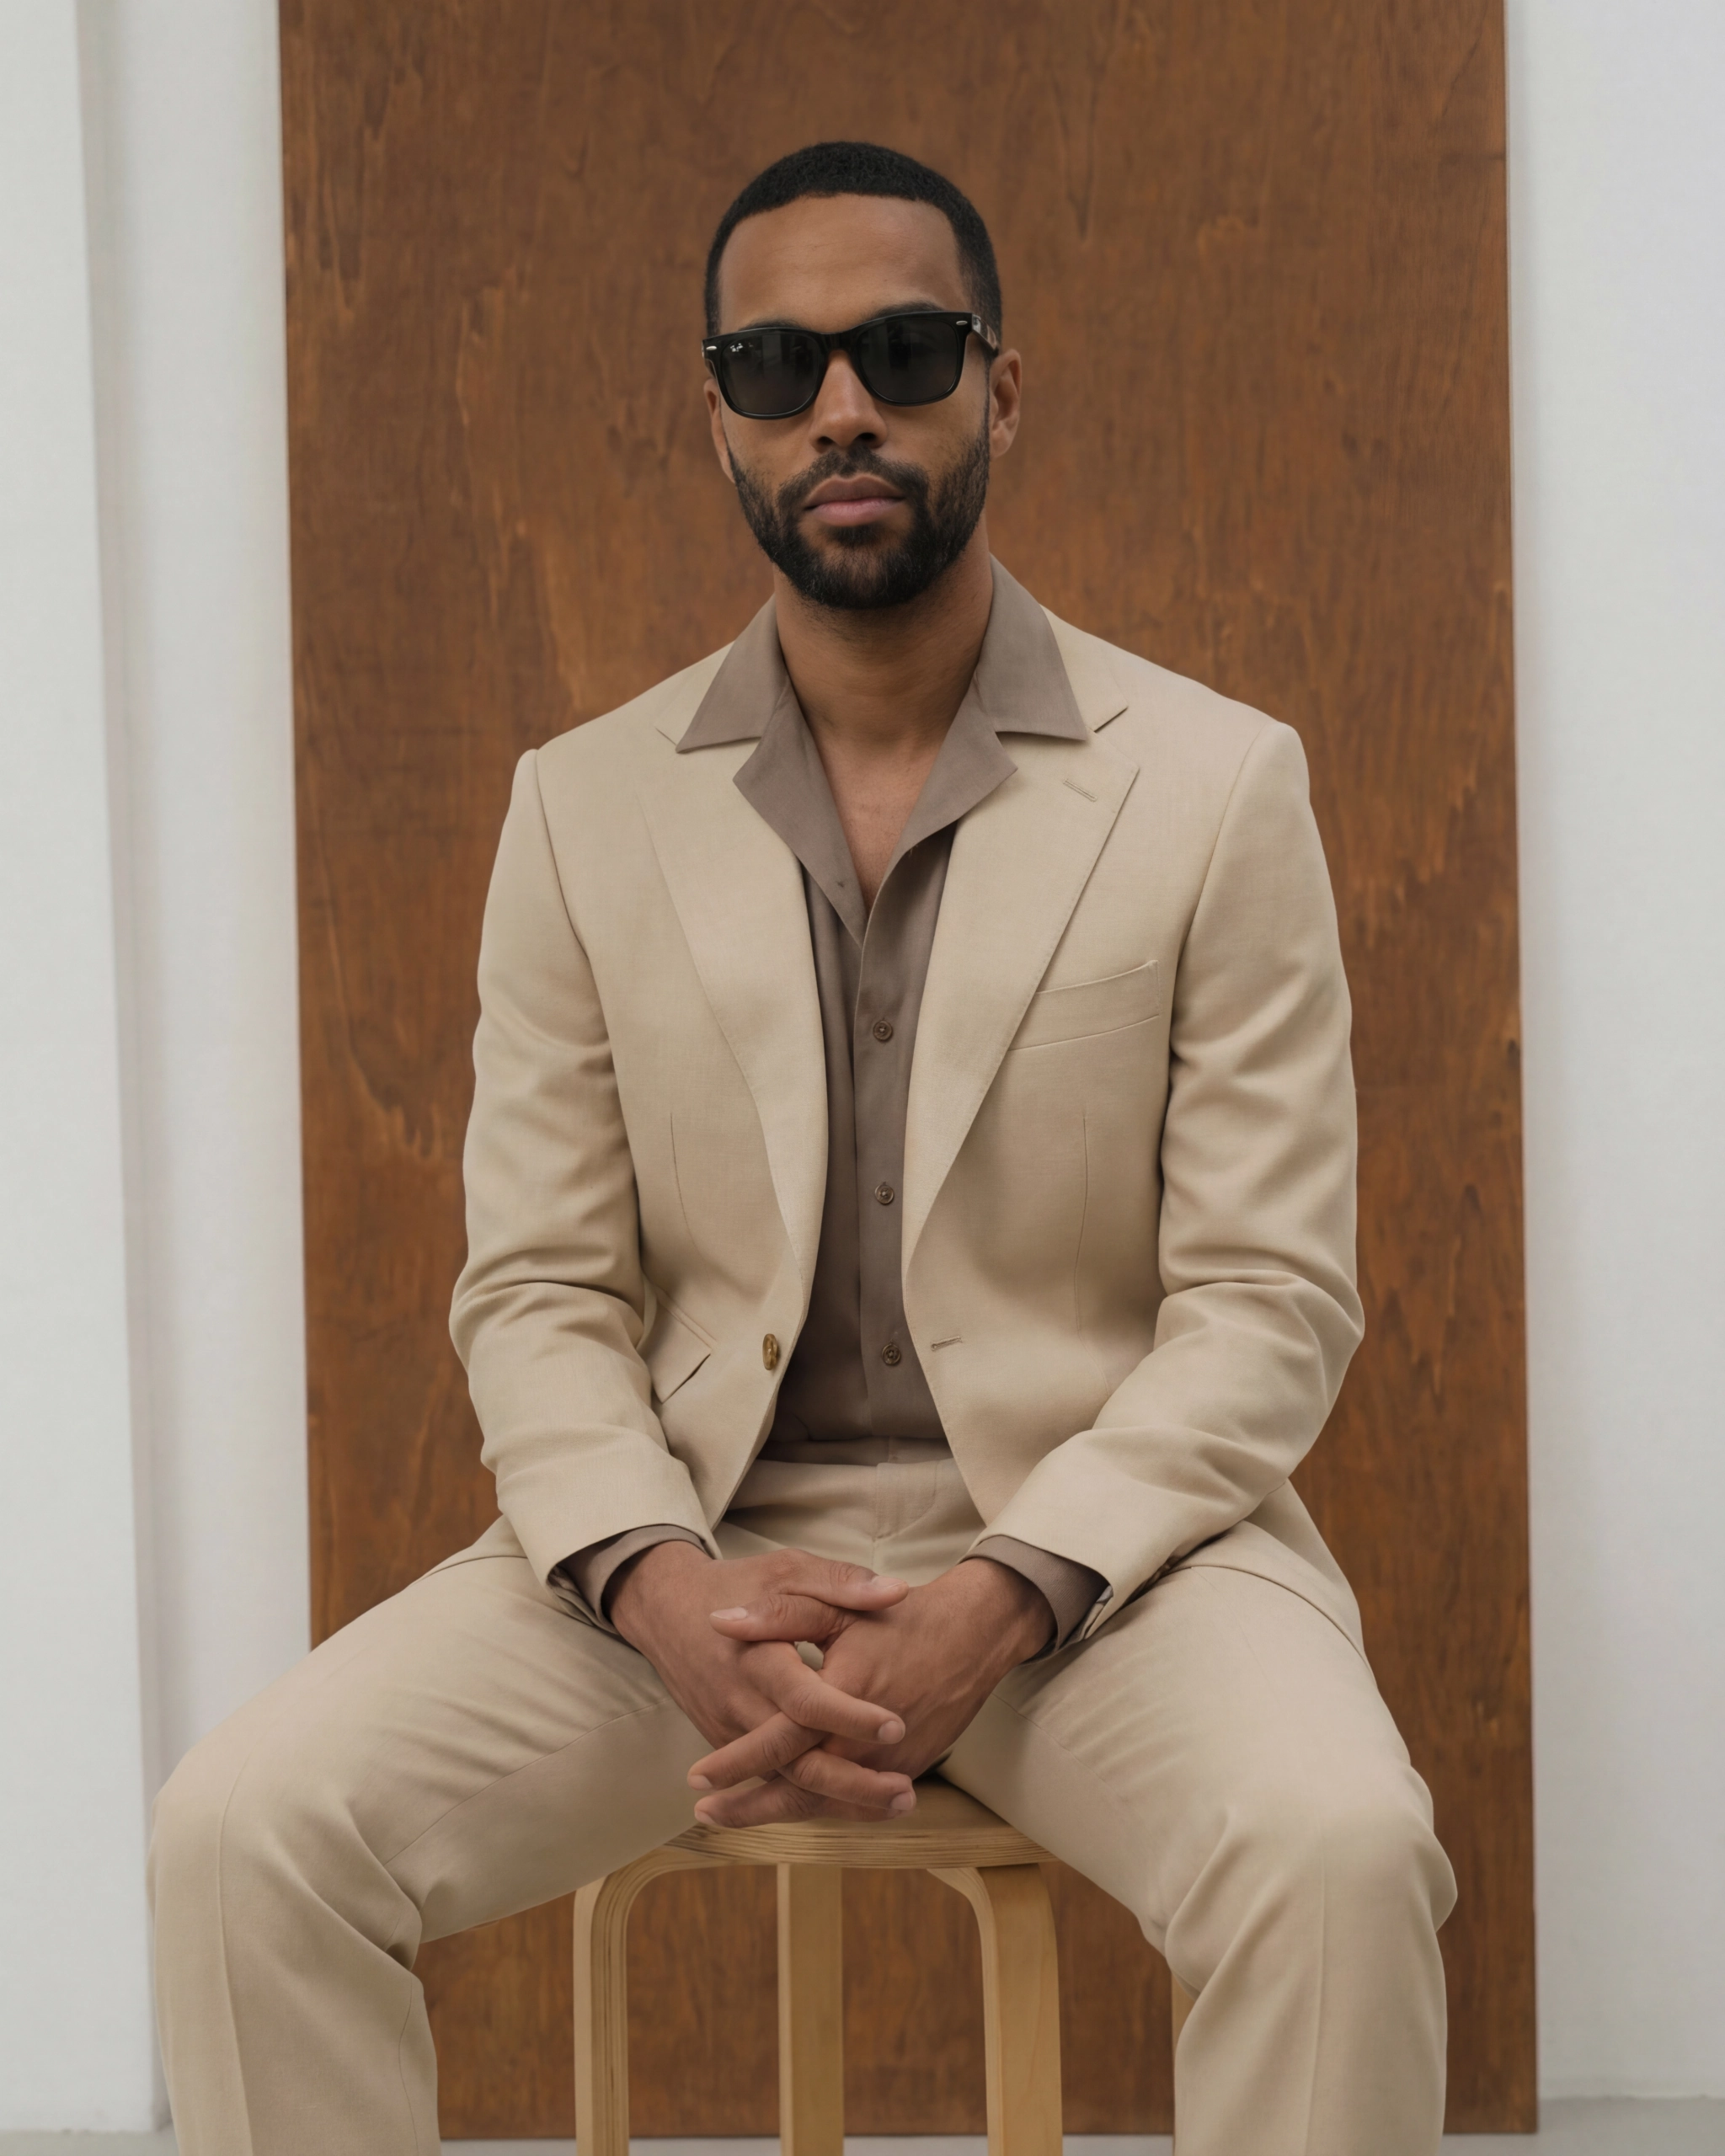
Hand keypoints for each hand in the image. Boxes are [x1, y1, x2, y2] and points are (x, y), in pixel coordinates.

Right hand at [608, 1541, 917, 1815]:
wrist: (666, 1610)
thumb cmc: (735, 1585)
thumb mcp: (788, 1571)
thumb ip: (840, 1583)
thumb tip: (897, 1591)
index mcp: (758, 1658)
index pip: (805, 1700)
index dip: (850, 1716)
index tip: (897, 1726)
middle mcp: (741, 1704)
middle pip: (796, 1761)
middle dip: (851, 1784)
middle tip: (906, 1792)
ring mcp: (730, 1731)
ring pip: (786, 1782)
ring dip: (840, 1800)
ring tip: (900, 1803)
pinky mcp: (728, 1744)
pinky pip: (773, 1781)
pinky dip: (815, 1797)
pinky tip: (861, 1802)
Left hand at [687, 1556, 1051, 1825]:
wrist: (973, 1636)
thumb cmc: (902, 1618)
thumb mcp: (837, 1605)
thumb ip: (778, 1615)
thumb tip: (720, 1621)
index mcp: (842, 1697)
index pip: (779, 1742)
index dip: (737, 1763)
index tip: (698, 1777)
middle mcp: (866, 1742)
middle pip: (798, 1789)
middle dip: (749, 1807)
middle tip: (706, 1813)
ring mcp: (889, 1764)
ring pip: (826, 1803)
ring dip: (779, 1813)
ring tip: (735, 1817)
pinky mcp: (905, 1770)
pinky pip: (854, 1801)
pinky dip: (819, 1807)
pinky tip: (791, 1805)